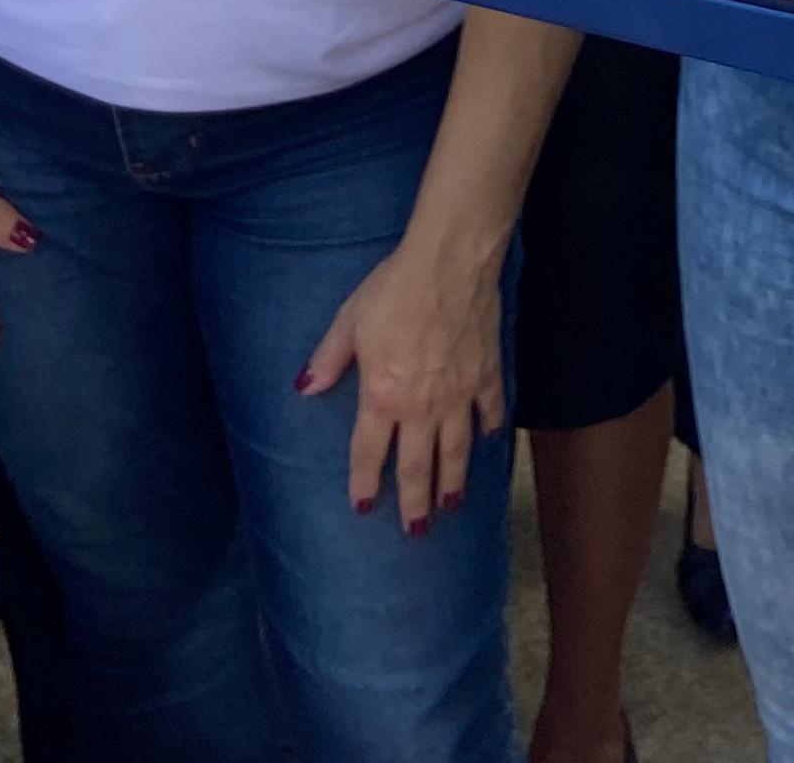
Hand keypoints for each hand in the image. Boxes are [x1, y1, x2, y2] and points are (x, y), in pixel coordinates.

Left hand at [303, 229, 505, 530]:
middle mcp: (422, 407)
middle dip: (415, 502)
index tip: (363, 506)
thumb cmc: (393, 289)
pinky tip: (487, 440)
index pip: (369, 453)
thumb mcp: (349, 321)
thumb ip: (328, 360)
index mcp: (382, 397)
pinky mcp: (487, 375)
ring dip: (452, 481)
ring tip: (451, 505)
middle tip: (416, 530)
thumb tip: (304, 388)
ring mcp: (459, 395)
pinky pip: (489, 411)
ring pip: (456, 451)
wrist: (449, 264)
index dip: (364, 483)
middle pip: (417, 466)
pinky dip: (488, 429)